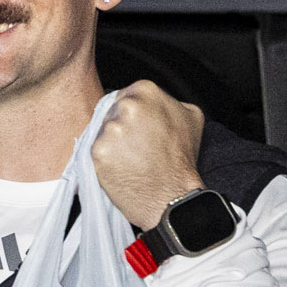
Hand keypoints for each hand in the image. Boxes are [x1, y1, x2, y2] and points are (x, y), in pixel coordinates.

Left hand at [90, 80, 206, 230]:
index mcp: (147, 91)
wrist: (172, 195)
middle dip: (122, 126)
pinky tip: (122, 166)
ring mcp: (111, 129)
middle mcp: (126, 106)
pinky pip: (97, 149)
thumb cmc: (182, 159)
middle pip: (112, 111)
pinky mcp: (98, 150)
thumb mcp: (190, 116)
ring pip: (103, 130)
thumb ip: (169, 100)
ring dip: (113, 142)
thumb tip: (157, 101)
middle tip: (137, 145)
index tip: (140, 128)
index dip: (133, 114)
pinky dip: (106, 158)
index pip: (127, 95)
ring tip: (131, 157)